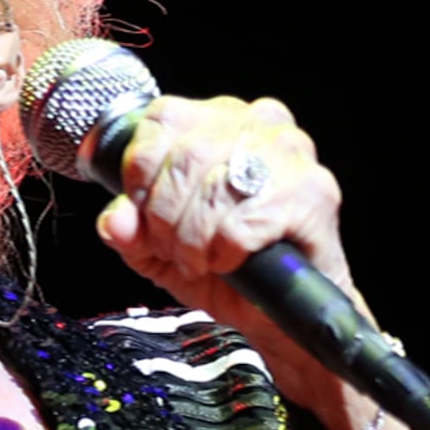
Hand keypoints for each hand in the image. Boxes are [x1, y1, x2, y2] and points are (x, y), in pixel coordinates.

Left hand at [95, 93, 367, 429]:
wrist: (278, 311)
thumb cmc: (222, 265)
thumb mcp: (155, 247)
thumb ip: (127, 229)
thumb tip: (116, 219)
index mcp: (218, 118)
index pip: (163, 118)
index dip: (140, 172)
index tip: (143, 212)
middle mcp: (259, 123)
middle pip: (185, 156)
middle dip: (165, 215)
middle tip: (172, 248)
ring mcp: (291, 154)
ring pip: (214, 187)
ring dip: (193, 238)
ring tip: (199, 259)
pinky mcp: (313, 193)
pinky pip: (244, 221)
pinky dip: (225, 251)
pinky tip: (230, 263)